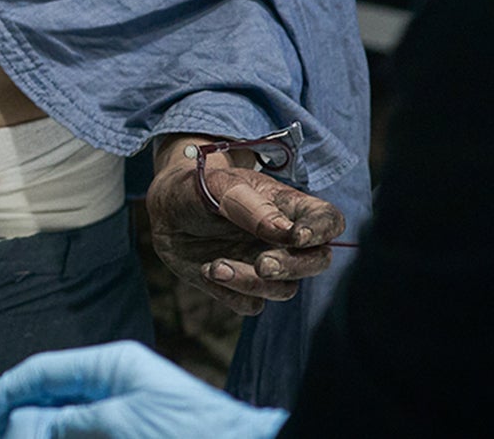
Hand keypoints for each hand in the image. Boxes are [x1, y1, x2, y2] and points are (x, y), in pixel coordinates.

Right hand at [0, 341, 287, 438]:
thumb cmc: (192, 432)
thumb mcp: (122, 422)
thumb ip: (69, 420)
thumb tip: (25, 423)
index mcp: (112, 365)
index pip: (43, 371)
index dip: (3, 392)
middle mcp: (113, 383)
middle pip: (48, 394)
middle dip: (11, 412)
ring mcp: (121, 409)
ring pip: (61, 416)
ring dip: (31, 429)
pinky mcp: (128, 429)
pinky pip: (81, 429)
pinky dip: (58, 433)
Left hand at [144, 142, 344, 316]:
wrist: (166, 208)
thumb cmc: (198, 188)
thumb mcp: (221, 188)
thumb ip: (255, 209)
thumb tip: (289, 235)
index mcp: (287, 208)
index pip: (328, 220)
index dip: (322, 230)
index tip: (299, 236)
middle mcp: (282, 240)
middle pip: (316, 261)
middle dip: (293, 267)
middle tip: (262, 264)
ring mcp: (263, 264)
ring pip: (283, 289)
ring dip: (251, 283)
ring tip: (216, 265)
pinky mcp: (240, 287)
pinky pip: (251, 305)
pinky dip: (232, 294)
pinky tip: (207, 270)